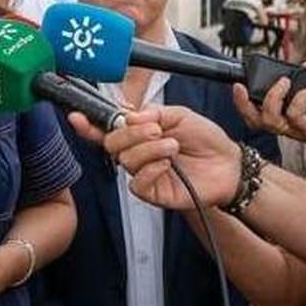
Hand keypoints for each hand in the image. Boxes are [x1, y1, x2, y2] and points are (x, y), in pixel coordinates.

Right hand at [70, 105, 238, 210]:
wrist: (228, 163)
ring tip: (172, 146)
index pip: (107, 129)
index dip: (89, 124)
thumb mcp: (179, 115)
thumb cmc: (205, 139)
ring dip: (149, 149)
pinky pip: (138, 184)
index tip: (76, 117)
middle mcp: (137, 153)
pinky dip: (151, 169)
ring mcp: (144, 173)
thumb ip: (152, 113)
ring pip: (125, 161)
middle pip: (111, 144)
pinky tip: (167, 164)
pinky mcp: (154, 193)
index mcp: (139, 133)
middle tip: (156, 130)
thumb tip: (128, 116)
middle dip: (131, 133)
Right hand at [236, 59, 305, 158]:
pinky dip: (301, 97)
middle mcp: (285, 123)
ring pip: (268, 118)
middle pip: (252, 120)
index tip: (238, 82)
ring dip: (273, 95)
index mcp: (284, 113)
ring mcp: (295, 129)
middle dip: (242, 104)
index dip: (241, 100)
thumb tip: (305, 62)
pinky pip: (294, 115)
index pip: (254, 110)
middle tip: (242, 87)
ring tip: (287, 81)